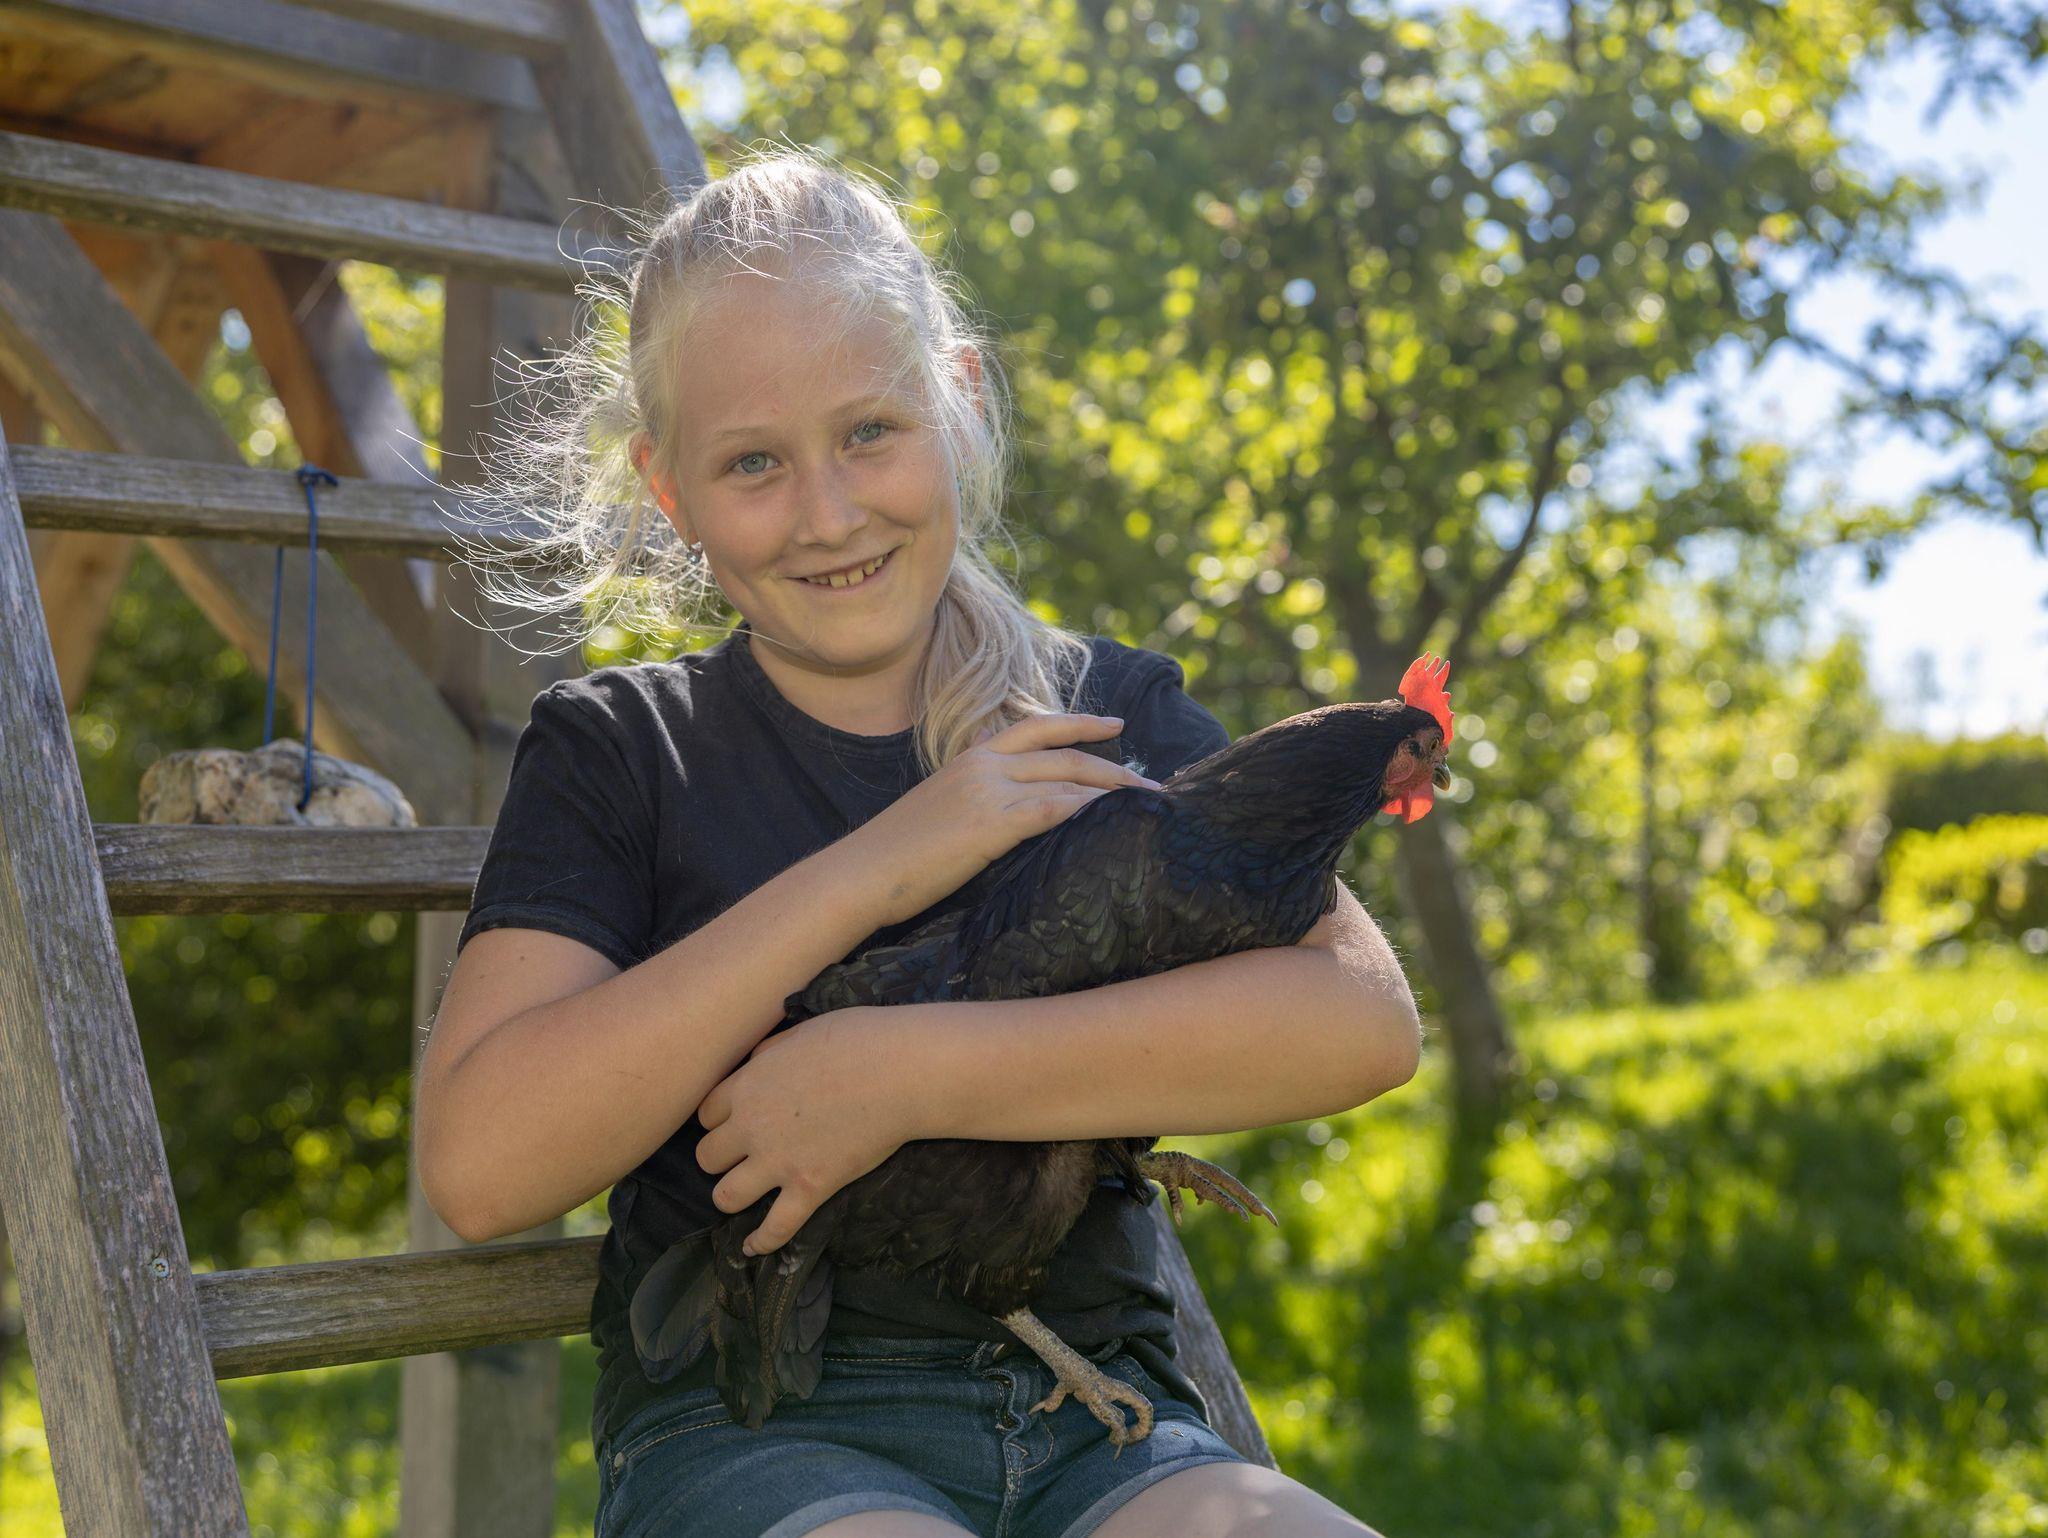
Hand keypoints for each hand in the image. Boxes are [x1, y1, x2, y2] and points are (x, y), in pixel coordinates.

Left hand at [694, 1007, 910, 1255]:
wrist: (899, 1071)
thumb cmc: (858, 1040)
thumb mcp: (801, 1032)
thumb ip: (770, 1052)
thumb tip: (757, 1062)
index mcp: (749, 1085)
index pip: (706, 1114)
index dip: (718, 1122)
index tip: (733, 1125)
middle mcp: (752, 1126)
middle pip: (707, 1157)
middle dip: (720, 1159)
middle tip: (741, 1158)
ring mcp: (779, 1161)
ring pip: (726, 1196)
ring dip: (731, 1198)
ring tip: (742, 1197)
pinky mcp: (810, 1187)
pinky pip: (776, 1227)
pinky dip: (762, 1242)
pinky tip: (753, 1248)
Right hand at [848, 711, 1161, 925]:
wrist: (861, 872)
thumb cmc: (896, 852)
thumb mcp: (937, 805)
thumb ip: (971, 788)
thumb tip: (1000, 783)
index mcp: (971, 756)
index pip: (1037, 728)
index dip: (1082, 723)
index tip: (1117, 726)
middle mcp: (983, 764)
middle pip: (1065, 754)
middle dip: (1115, 768)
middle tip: (1152, 784)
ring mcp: (988, 791)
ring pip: (1067, 780)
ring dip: (1113, 794)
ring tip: (1146, 807)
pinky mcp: (990, 824)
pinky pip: (1053, 810)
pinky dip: (1087, 812)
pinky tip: (1113, 821)